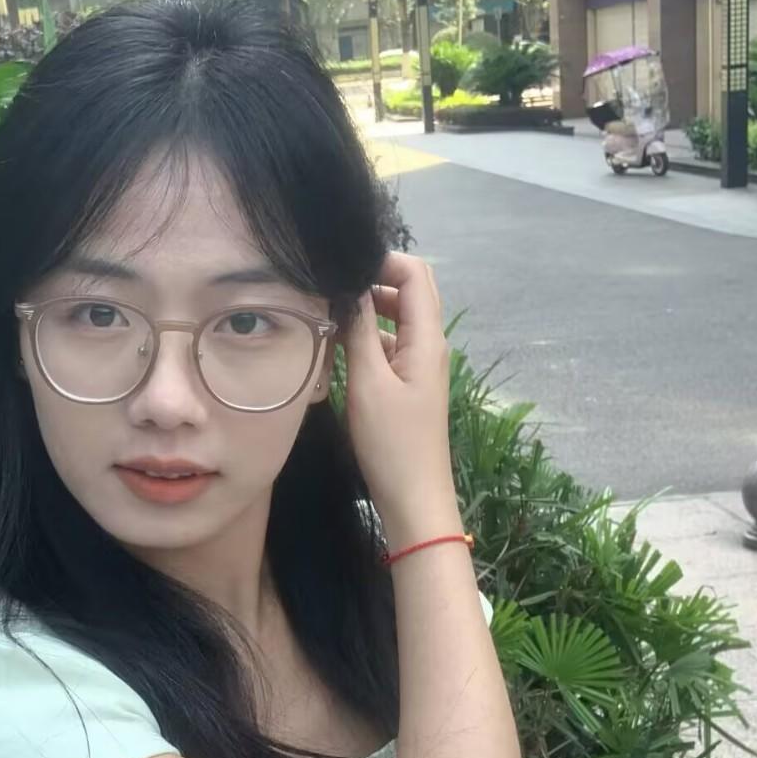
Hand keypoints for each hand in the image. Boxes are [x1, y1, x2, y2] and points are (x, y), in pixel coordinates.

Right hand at [337, 251, 455, 529]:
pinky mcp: (407, 385)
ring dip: (367, 311)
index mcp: (427, 338)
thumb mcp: (369, 382)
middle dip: (373, 280)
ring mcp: (420, 365)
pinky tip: (337, 349)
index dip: (382, 260)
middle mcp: (429, 345)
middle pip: (410, 291)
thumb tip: (348, 286)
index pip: (415, 273)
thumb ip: (360, 330)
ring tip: (327, 315)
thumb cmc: (392, 443)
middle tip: (330, 287)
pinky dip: (367, 339)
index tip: (342, 267)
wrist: (414, 497)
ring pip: (397, 319)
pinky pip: (390, 346)